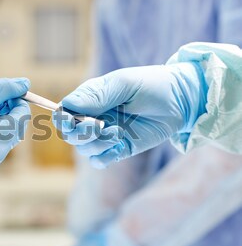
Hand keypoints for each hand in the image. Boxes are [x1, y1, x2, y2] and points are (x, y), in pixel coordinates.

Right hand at [54, 62, 206, 167]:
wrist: (182, 101)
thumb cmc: (152, 84)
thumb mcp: (124, 84)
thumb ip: (96, 95)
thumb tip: (68, 106)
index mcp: (90, 99)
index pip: (64, 113)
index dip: (63, 120)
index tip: (73, 121)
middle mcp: (94, 117)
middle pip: (70, 134)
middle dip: (82, 134)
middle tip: (101, 126)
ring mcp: (105, 134)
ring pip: (84, 149)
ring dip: (97, 145)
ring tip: (118, 133)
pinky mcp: (119, 148)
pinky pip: (100, 160)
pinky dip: (104, 158)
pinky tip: (118, 146)